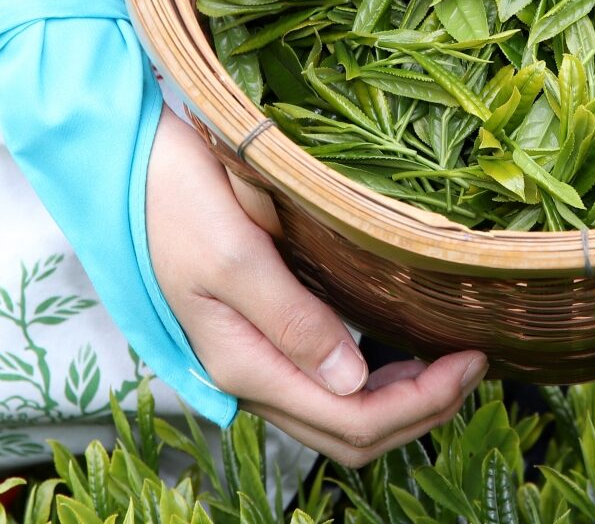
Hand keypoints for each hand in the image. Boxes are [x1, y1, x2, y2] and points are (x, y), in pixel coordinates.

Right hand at [147, 108, 486, 464]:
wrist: (120, 162)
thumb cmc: (173, 197)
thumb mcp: (235, 254)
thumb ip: (292, 319)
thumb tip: (352, 380)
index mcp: (244, 364)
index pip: (349, 422)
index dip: (421, 403)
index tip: (472, 358)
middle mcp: (248, 373)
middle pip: (347, 433)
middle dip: (420, 409)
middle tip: (474, 362)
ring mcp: (249, 356)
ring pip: (336, 414)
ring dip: (398, 400)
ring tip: (447, 358)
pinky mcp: (253, 331)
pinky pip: (320, 381)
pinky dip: (369, 378)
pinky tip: (396, 347)